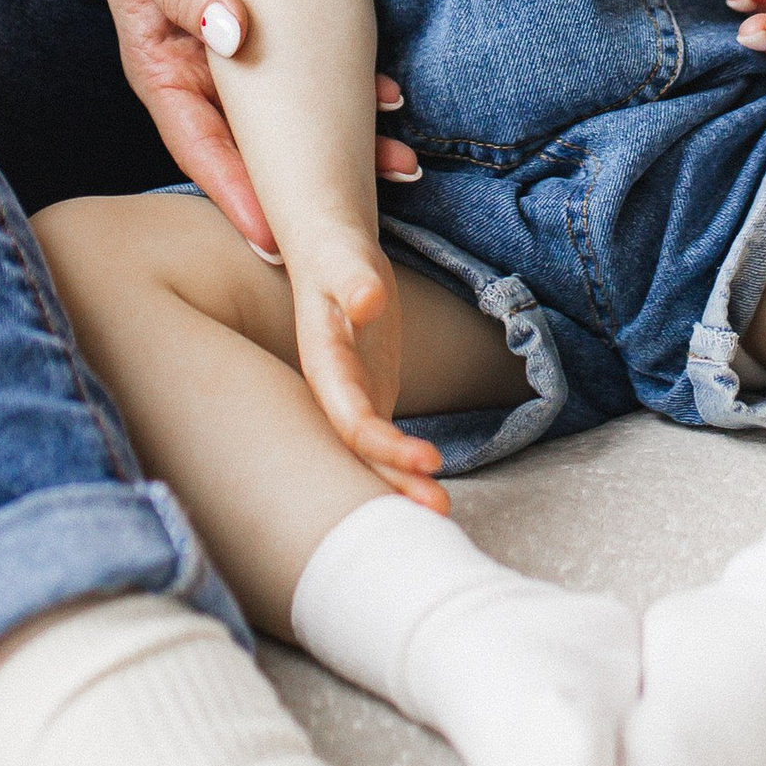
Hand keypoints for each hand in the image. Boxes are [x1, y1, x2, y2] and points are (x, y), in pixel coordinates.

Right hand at [80, 0, 416, 257]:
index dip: (236, 195)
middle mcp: (201, 69)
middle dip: (302, 186)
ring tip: (402, 166)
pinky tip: (390, 99)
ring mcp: (237, 49)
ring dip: (341, 142)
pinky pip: (310, 67)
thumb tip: (231, 34)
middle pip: (252, 145)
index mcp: (160, 63)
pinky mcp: (272, 18)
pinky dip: (349, 89)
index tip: (276, 237)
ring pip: (289, 114)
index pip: (198, 147)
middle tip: (355, 220)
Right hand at [287, 231, 449, 513]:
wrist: (332, 255)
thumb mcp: (344, 259)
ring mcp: (352, 399)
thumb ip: (353, 280)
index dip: (384, 443)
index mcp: (323, 363)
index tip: (428, 459)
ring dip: (403, 482)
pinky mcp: (370, 398)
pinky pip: (386, 442)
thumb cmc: (338, 254)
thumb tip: (367, 302)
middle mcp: (333, 391)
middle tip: (438, 508)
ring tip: (441, 510)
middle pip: (361, 448)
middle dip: (396, 480)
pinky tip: (432, 490)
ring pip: (373, 453)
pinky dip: (407, 466)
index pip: (350, 414)